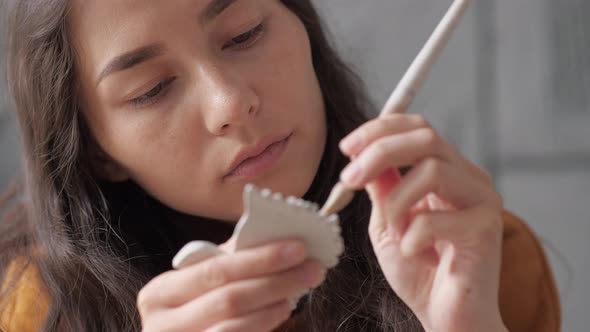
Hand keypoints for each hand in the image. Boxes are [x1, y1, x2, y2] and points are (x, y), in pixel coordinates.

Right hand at [137, 239, 323, 331]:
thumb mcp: (193, 285)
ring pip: (234, 325)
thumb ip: (223, 261)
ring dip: (273, 305)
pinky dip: (263, 326)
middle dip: (276, 280)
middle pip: (230, 298)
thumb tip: (268, 234)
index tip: (297, 247)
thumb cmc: (186, 313)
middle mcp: (162, 324)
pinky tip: (281, 310)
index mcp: (160, 293)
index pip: (216, 270)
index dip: (259, 258)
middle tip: (312, 268)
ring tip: (299, 289)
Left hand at [339, 114, 506, 331]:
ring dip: (396, 205)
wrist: (445, 318)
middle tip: (349, 179)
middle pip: (427, 137)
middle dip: (379, 152)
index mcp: (448, 171)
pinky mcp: (487, 230)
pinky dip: (410, 239)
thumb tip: (362, 153)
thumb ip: (381, 186)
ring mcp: (483, 202)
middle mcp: (470, 179)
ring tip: (394, 233)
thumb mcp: (387, 221)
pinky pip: (434, 219)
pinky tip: (415, 255)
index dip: (380, 129)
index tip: (346, 147)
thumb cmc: (418, 272)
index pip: (418, 128)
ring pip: (432, 171)